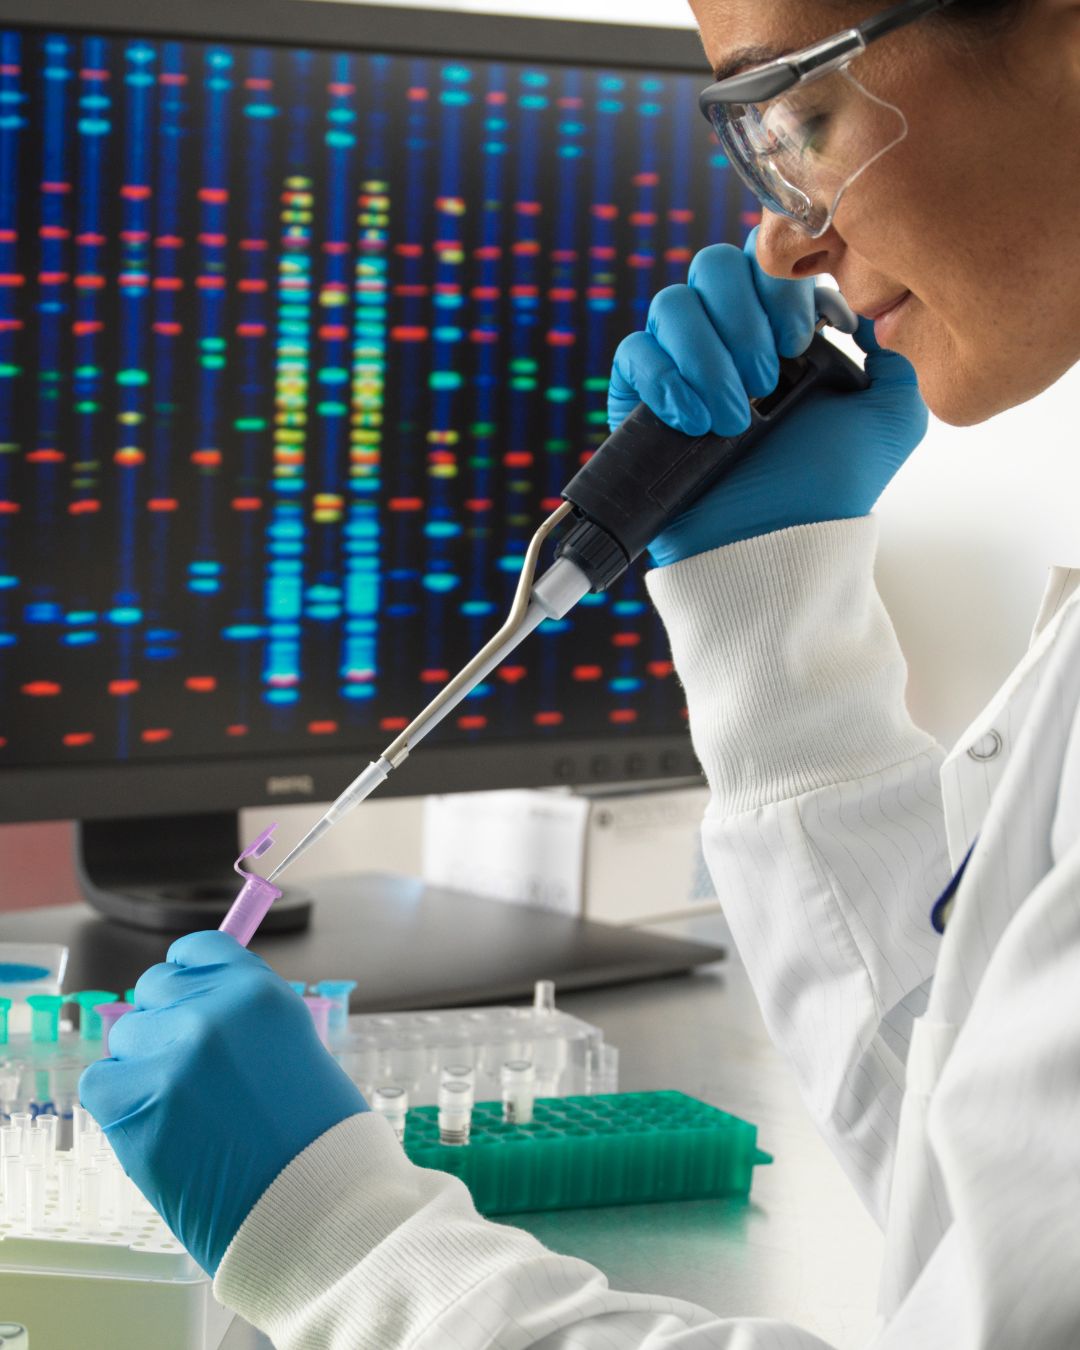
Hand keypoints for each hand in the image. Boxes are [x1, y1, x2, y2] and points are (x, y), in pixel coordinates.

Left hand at [79, 931, 366, 1274]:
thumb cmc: (316, 1135)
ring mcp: (169, 1061)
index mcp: (257, 992)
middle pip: (154, 989)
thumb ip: (241, 1017)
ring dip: (146, 1065)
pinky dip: (121, 1102)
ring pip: (126, 1037)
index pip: (196, 950)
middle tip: (190, 1066)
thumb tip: (193, 1002)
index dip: (190, 975)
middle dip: (167, 1020)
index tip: (189, 996)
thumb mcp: (291, 1045)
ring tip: (184, 1108)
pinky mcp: (135, 1109)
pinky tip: (158, 1125)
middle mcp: (210, 1015)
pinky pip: (102, 1083)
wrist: (316, 1208)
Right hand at [607, 229, 927, 565]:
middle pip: (712, 266)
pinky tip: (694, 420)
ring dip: (707, 355)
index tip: (799, 339)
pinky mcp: (639, 400)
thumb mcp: (891, 417)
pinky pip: (634, 354)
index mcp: (781, 331)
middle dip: (742, 316)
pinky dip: (665, 380)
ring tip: (733, 417)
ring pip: (671, 305)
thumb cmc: (829, 487)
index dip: (779, 286)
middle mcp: (727, 339)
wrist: (775, 543)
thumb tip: (871, 317)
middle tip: (766, 380)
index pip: (766, 260)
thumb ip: (895, 357)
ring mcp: (680, 366)